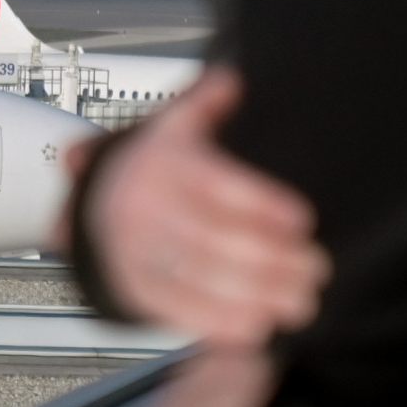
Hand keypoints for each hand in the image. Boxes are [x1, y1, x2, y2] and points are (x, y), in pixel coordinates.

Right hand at [76, 68, 327, 347]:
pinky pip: (176, 310)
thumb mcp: (173, 126)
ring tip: (300, 301)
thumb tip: (232, 80)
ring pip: (202, 277)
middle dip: (275, 260)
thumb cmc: (147, 169)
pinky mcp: (132, 287)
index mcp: (161, 165)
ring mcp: (134, 250)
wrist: (90, 206)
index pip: (217, 185)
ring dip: (258, 295)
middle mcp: (143, 209)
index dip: (263, 204)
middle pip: (217, 239)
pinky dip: (217, 322)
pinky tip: (256, 326)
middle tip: (316, 270)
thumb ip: (205, 103)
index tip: (303, 221)